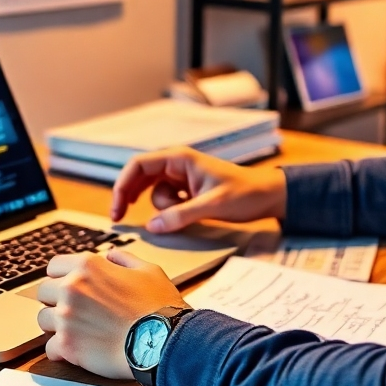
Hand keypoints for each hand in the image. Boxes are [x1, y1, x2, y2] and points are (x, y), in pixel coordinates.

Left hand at [36, 249, 186, 379]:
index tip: (69, 286)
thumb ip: (123, 259)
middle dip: (57, 299)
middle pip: (44, 292)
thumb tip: (110, 256)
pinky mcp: (67, 345)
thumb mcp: (147, 270)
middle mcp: (71, 288)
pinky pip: (49, 348)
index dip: (62, 276)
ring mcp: (66, 318)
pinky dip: (60, 350)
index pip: (54, 266)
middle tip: (74, 309)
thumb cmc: (158, 306)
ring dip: (56, 325)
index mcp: (88, 266)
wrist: (162, 341)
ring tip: (76, 330)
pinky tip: (75, 349)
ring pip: (43, 320)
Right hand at [110, 148, 286, 233]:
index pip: (139, 165)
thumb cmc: (244, 194)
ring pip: (154, 192)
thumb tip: (151, 227)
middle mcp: (177, 164)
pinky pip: (167, 200)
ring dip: (161, 207)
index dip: (122, 184)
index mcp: (180, 158)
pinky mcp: (188, 190)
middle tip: (120, 219)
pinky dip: (168, 210)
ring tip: (185, 214)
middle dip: (129, 197)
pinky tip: (184, 216)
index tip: (117, 208)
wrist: (268, 196)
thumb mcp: (212, 205)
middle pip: (140, 177)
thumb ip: (181, 215)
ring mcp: (181, 177)